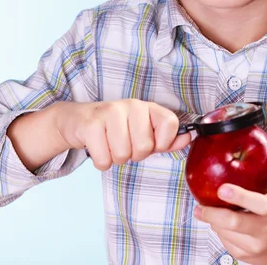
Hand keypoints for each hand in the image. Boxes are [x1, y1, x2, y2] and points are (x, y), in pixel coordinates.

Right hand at [54, 99, 190, 169]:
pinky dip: (101, 161)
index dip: (162, 142)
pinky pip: (104, 160)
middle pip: (144, 147)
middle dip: (133, 154)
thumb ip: (166, 139)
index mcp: (147, 107)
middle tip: (123, 143)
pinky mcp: (91, 125)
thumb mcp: (142, 131)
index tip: (152, 143)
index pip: (170, 124)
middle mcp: (131, 105)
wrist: (78, 121)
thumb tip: (189, 138)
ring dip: (115, 158)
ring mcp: (110, 112)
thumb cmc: (114, 129)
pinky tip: (98, 147)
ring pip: (123, 155)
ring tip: (109, 144)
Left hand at [193, 171, 266, 264]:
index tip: (222, 188)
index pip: (257, 203)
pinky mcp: (246, 256)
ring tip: (207, 208)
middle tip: (200, 205)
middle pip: (234, 223)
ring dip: (213, 220)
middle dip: (213, 213)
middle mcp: (266, 229)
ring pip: (225, 233)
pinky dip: (218, 229)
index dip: (239, 196)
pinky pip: (225, 241)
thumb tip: (240, 143)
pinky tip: (219, 220)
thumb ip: (261, 169)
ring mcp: (256, 246)